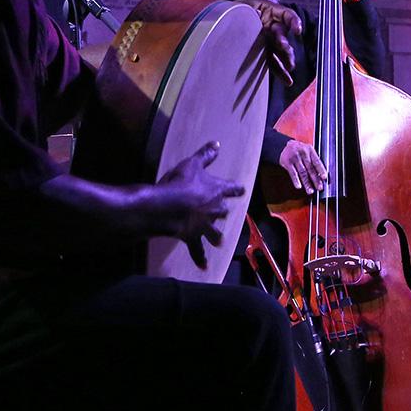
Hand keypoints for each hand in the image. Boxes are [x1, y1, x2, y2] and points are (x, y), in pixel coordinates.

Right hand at [158, 142, 244, 267]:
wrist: (170, 207)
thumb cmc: (181, 183)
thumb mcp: (193, 164)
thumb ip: (206, 155)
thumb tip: (217, 143)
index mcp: (216, 191)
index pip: (231, 188)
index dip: (236, 188)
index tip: (241, 189)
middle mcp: (213, 210)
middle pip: (222, 211)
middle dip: (223, 211)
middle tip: (224, 212)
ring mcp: (204, 226)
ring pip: (214, 232)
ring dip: (216, 236)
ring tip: (220, 241)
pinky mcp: (192, 237)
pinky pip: (197, 250)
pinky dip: (200, 258)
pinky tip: (204, 266)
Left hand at [236, 0, 301, 85]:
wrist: (225, 19)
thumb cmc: (235, 9)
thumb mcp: (242, 7)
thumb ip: (249, 11)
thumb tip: (256, 15)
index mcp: (269, 11)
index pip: (286, 15)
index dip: (294, 21)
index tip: (297, 30)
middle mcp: (272, 26)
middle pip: (282, 34)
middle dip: (284, 41)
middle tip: (283, 46)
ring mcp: (269, 40)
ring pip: (281, 50)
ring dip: (286, 58)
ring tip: (290, 66)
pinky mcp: (264, 52)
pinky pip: (274, 62)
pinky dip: (280, 72)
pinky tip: (287, 80)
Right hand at [279, 139, 326, 194]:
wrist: (283, 145)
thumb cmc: (299, 150)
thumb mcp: (307, 151)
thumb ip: (314, 160)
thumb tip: (321, 175)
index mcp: (310, 150)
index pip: (317, 161)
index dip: (321, 170)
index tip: (324, 178)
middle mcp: (303, 153)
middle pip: (310, 168)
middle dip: (315, 179)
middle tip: (319, 188)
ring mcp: (295, 158)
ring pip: (302, 172)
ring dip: (307, 183)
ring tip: (310, 190)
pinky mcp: (287, 162)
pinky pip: (293, 173)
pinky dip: (296, 180)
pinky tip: (299, 186)